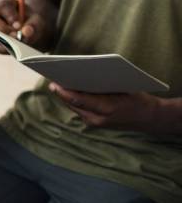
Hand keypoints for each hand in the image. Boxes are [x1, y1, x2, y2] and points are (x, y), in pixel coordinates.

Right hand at [0, 0, 50, 52]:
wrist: (27, 28)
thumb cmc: (30, 21)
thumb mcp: (36, 21)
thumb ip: (33, 25)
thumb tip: (25, 33)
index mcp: (5, 3)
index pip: (4, 7)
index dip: (10, 17)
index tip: (18, 26)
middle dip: (3, 30)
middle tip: (15, 38)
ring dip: (4, 42)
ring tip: (17, 48)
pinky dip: (4, 50)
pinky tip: (15, 52)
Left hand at [49, 83, 166, 133]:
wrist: (149, 118)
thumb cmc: (138, 99)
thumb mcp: (123, 89)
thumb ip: (102, 86)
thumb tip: (83, 78)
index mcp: (107, 108)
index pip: (79, 100)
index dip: (64, 92)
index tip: (54, 83)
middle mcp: (98, 119)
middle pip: (73, 105)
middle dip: (62, 93)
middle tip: (53, 80)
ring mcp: (95, 124)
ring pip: (75, 108)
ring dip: (66, 97)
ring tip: (57, 84)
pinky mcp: (95, 124)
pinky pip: (80, 111)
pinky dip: (74, 102)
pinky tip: (68, 92)